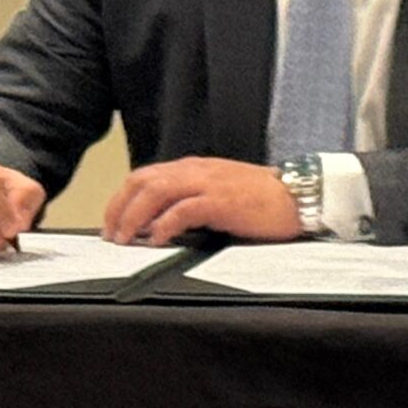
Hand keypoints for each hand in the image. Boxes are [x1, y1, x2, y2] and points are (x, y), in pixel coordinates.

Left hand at [101, 157, 303, 247]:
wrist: (296, 195)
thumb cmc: (261, 200)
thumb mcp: (219, 193)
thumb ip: (191, 201)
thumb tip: (159, 225)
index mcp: (194, 168)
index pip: (145, 176)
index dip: (121, 199)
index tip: (112, 223)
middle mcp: (196, 170)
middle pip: (142, 180)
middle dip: (119, 207)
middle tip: (111, 235)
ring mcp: (208, 183)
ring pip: (156, 190)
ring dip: (134, 216)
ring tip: (125, 239)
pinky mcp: (221, 200)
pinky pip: (183, 209)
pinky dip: (164, 224)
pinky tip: (157, 240)